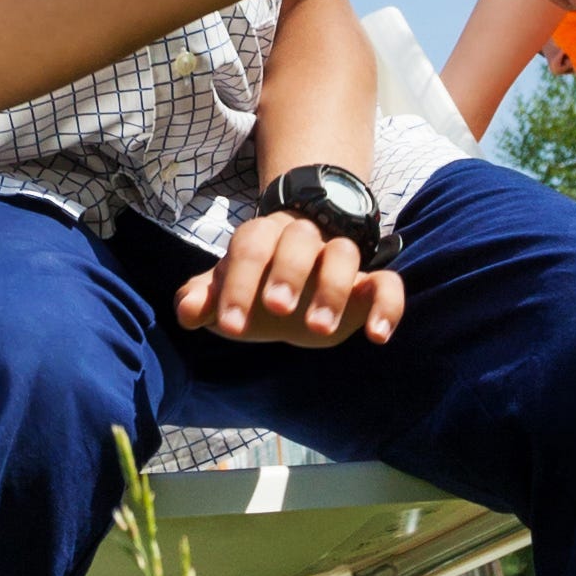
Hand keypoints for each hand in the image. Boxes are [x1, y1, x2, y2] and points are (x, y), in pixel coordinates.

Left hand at [175, 215, 406, 348]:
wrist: (292, 289)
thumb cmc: (252, 291)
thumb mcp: (224, 298)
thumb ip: (202, 300)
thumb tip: (187, 311)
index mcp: (261, 238)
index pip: (250, 246)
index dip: (239, 283)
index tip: (233, 326)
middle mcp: (301, 240)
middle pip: (299, 238)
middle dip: (287, 273)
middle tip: (278, 312)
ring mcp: (337, 258)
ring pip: (344, 252)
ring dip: (333, 289)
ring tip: (319, 330)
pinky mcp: (368, 283)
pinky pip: (388, 283)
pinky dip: (388, 306)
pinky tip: (376, 337)